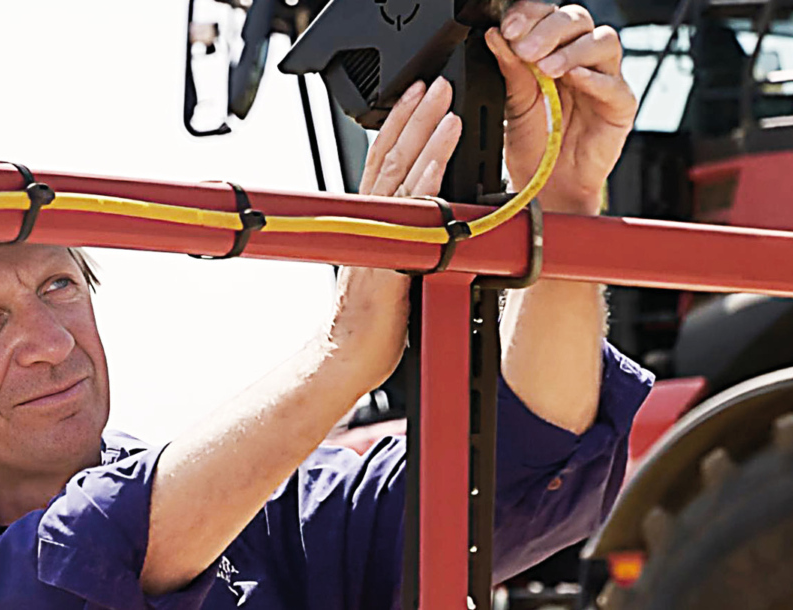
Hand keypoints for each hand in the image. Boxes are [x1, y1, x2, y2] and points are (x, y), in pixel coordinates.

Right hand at [330, 77, 461, 389]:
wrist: (347, 357)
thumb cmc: (370, 323)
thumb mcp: (390, 270)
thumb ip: (402, 240)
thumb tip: (425, 225)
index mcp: (369, 221)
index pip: (384, 161)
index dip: (400, 125)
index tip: (418, 95)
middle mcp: (369, 221)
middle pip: (391, 156)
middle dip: (415, 116)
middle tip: (436, 82)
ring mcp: (377, 235)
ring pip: (402, 174)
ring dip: (426, 135)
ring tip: (445, 104)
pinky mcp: (389, 253)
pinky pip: (410, 210)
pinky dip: (426, 178)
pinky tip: (442, 155)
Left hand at [485, 2, 636, 214]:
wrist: (547, 187)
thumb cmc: (535, 144)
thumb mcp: (513, 106)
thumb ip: (509, 70)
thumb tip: (494, 36)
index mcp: (550, 51)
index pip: (547, 16)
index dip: (530, 15)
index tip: (510, 28)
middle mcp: (579, 58)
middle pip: (577, 20)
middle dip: (549, 29)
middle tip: (526, 48)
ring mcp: (603, 79)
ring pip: (603, 42)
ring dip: (572, 49)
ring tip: (547, 68)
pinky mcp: (620, 105)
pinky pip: (615, 84)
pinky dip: (594, 78)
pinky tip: (574, 79)